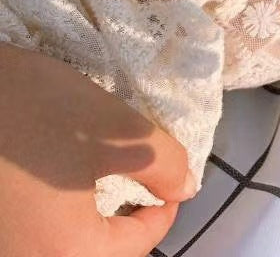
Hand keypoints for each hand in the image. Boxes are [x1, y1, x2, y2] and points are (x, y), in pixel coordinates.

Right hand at [0, 44, 195, 256]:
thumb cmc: (37, 113)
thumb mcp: (117, 130)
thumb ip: (161, 165)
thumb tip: (185, 190)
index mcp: (64, 254)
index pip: (134, 247)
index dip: (162, 211)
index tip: (171, 179)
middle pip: (93, 253)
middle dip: (120, 225)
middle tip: (136, 185)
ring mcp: (2, 247)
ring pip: (60, 247)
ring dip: (84, 225)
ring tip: (96, 184)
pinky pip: (29, 236)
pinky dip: (52, 220)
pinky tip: (56, 184)